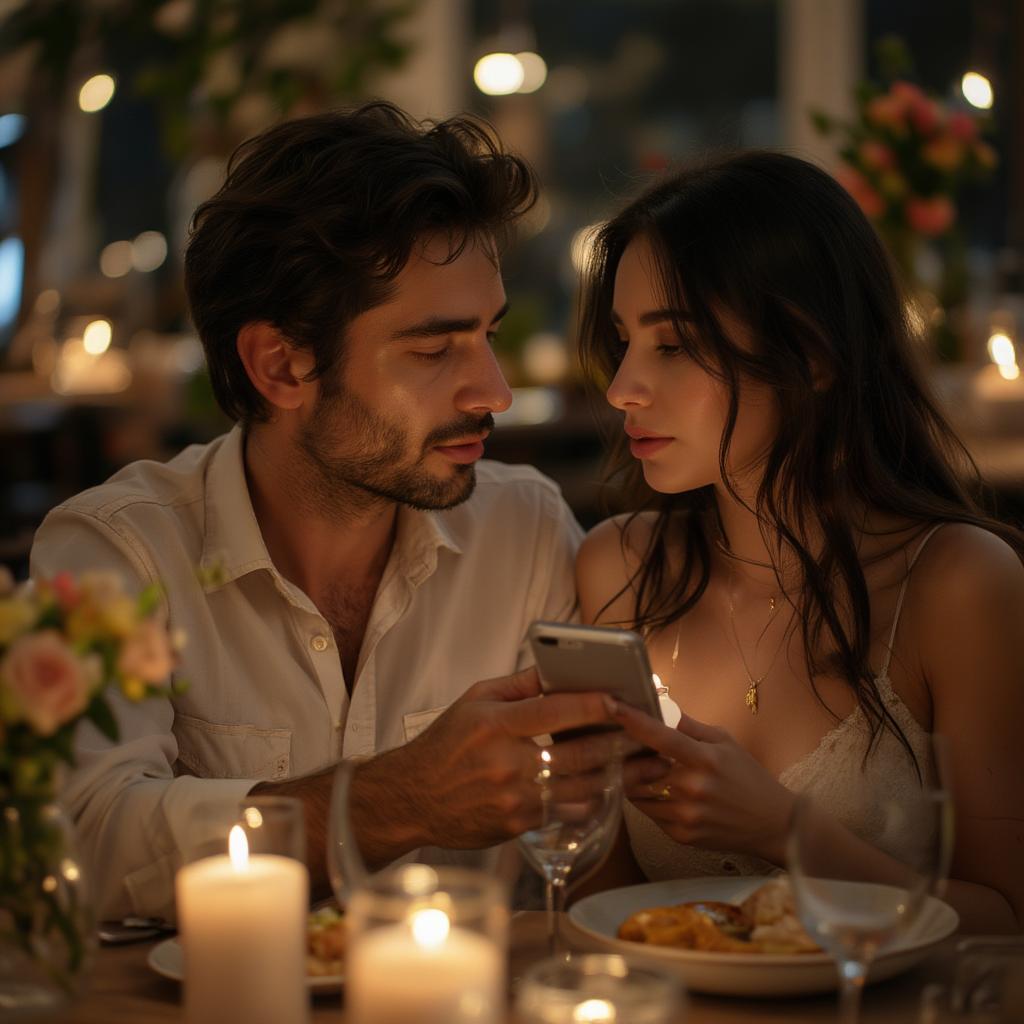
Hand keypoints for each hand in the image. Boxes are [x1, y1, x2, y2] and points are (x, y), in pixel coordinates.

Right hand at [358, 669, 668, 852]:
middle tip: (653, 737)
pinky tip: (614, 789)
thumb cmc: (446, 744)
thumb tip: (556, 668)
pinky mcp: (518, 824)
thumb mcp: (474, 700)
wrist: (413, 799)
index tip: (625, 700)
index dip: (596, 705)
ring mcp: (515, 797)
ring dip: (620, 776)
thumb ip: (518, 684)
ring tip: (649, 765)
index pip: (557, 711)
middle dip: (622, 744)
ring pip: (581, 785)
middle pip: (580, 752)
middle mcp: (508, 761)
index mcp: (497, 723)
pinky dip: (593, 798)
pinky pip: (567, 810)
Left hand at [611, 700, 795, 864]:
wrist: (772, 824)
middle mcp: (691, 788)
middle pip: (637, 770)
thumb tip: (661, 704)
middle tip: (626, 749)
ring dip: (635, 781)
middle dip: (628, 758)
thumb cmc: (748, 777)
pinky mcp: (681, 836)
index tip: (610, 706)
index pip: (659, 737)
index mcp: (704, 759)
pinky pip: (649, 815)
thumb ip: (689, 726)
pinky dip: (649, 801)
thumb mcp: (725, 742)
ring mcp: (685, 815)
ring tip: (645, 772)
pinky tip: (663, 794)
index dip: (632, 720)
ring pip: (637, 795)